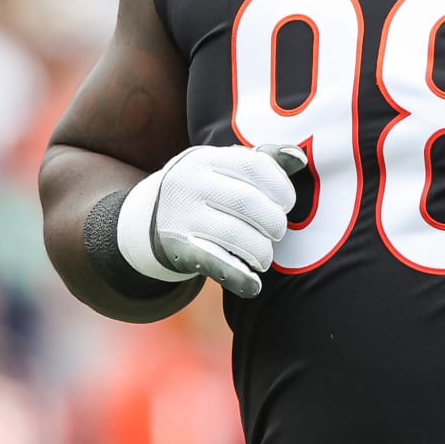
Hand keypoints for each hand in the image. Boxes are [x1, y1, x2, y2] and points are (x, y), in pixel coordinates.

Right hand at [117, 144, 306, 297]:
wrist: (145, 220)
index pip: (255, 167)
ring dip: (261, 251)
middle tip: (276, 231)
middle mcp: (189, 184)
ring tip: (263, 256)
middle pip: (249, 203)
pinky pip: (217, 265)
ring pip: (236, 236)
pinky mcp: (178, 251)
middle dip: (274, 222)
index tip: (286, 203)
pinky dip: (241, 278)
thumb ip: (263, 161)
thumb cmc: (202, 190)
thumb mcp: (222, 168)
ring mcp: (181, 218)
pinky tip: (253, 285)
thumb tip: (300, 158)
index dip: (280, 187)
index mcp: (205, 158)